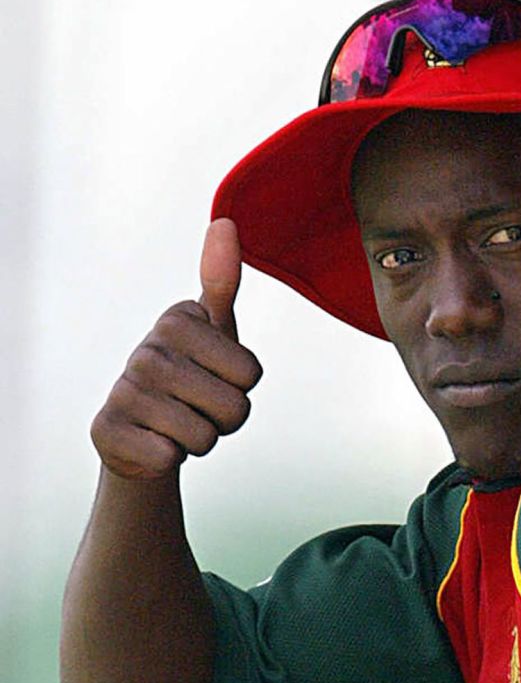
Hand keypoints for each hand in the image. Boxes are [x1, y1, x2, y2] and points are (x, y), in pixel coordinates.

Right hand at [90, 218, 261, 482]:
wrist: (140, 431)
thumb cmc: (189, 375)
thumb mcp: (213, 331)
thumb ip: (222, 283)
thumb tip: (226, 222)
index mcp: (177, 322)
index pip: (251, 374)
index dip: (241, 387)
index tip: (215, 377)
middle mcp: (146, 351)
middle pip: (235, 410)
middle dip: (226, 421)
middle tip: (199, 408)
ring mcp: (124, 390)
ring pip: (205, 438)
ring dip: (200, 441)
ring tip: (177, 425)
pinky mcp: (107, 430)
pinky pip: (168, 458)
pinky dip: (169, 459)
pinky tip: (153, 443)